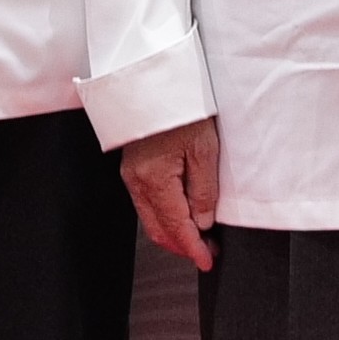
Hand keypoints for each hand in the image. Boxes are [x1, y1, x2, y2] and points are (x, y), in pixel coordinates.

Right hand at [120, 118, 224, 270]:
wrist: (154, 78)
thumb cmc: (181, 107)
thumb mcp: (204, 150)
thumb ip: (203, 191)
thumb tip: (202, 222)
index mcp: (154, 179)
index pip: (175, 227)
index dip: (193, 249)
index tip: (207, 261)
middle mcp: (136, 181)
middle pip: (158, 229)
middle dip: (182, 246)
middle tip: (207, 252)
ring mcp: (131, 175)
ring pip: (151, 218)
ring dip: (173, 233)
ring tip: (199, 237)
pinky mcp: (132, 167)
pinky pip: (147, 203)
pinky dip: (164, 216)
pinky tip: (181, 215)